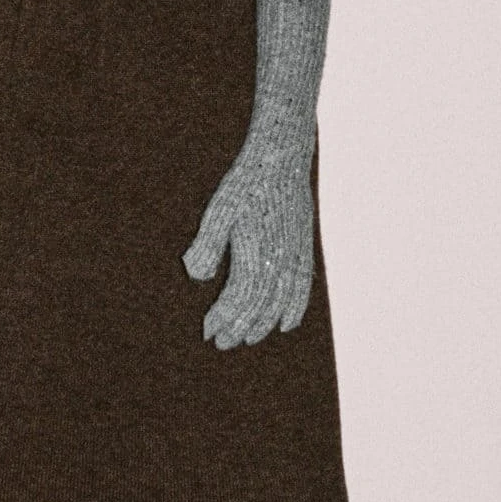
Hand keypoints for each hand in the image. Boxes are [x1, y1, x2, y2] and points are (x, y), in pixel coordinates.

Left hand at [181, 141, 314, 346]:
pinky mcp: (304, 247)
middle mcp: (279, 260)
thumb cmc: (245, 184)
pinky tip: (286, 324)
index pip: (239, 299)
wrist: (281, 159)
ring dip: (264, 323)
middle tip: (222, 342)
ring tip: (249, 338)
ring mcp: (295, 255)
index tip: (207, 331)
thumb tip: (197, 277)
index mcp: (255, 252)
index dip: (223, 318)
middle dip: (240, 327)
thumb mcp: (218, 211)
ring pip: (281, 302)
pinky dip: (295, 308)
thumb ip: (207, 246)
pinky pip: (303, 287)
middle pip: (259, 307)